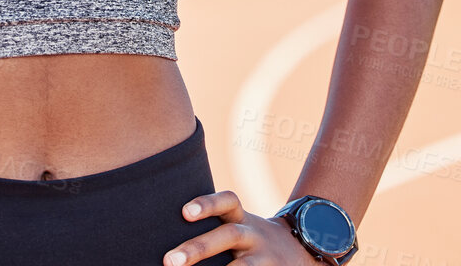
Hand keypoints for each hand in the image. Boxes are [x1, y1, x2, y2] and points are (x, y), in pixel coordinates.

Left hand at [164, 191, 316, 264]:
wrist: (300, 250)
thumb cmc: (250, 238)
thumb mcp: (238, 223)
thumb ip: (212, 226)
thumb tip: (160, 233)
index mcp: (241, 218)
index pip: (228, 201)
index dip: (207, 204)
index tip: (184, 213)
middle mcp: (254, 235)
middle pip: (228, 235)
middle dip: (198, 248)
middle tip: (169, 261)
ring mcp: (265, 258)